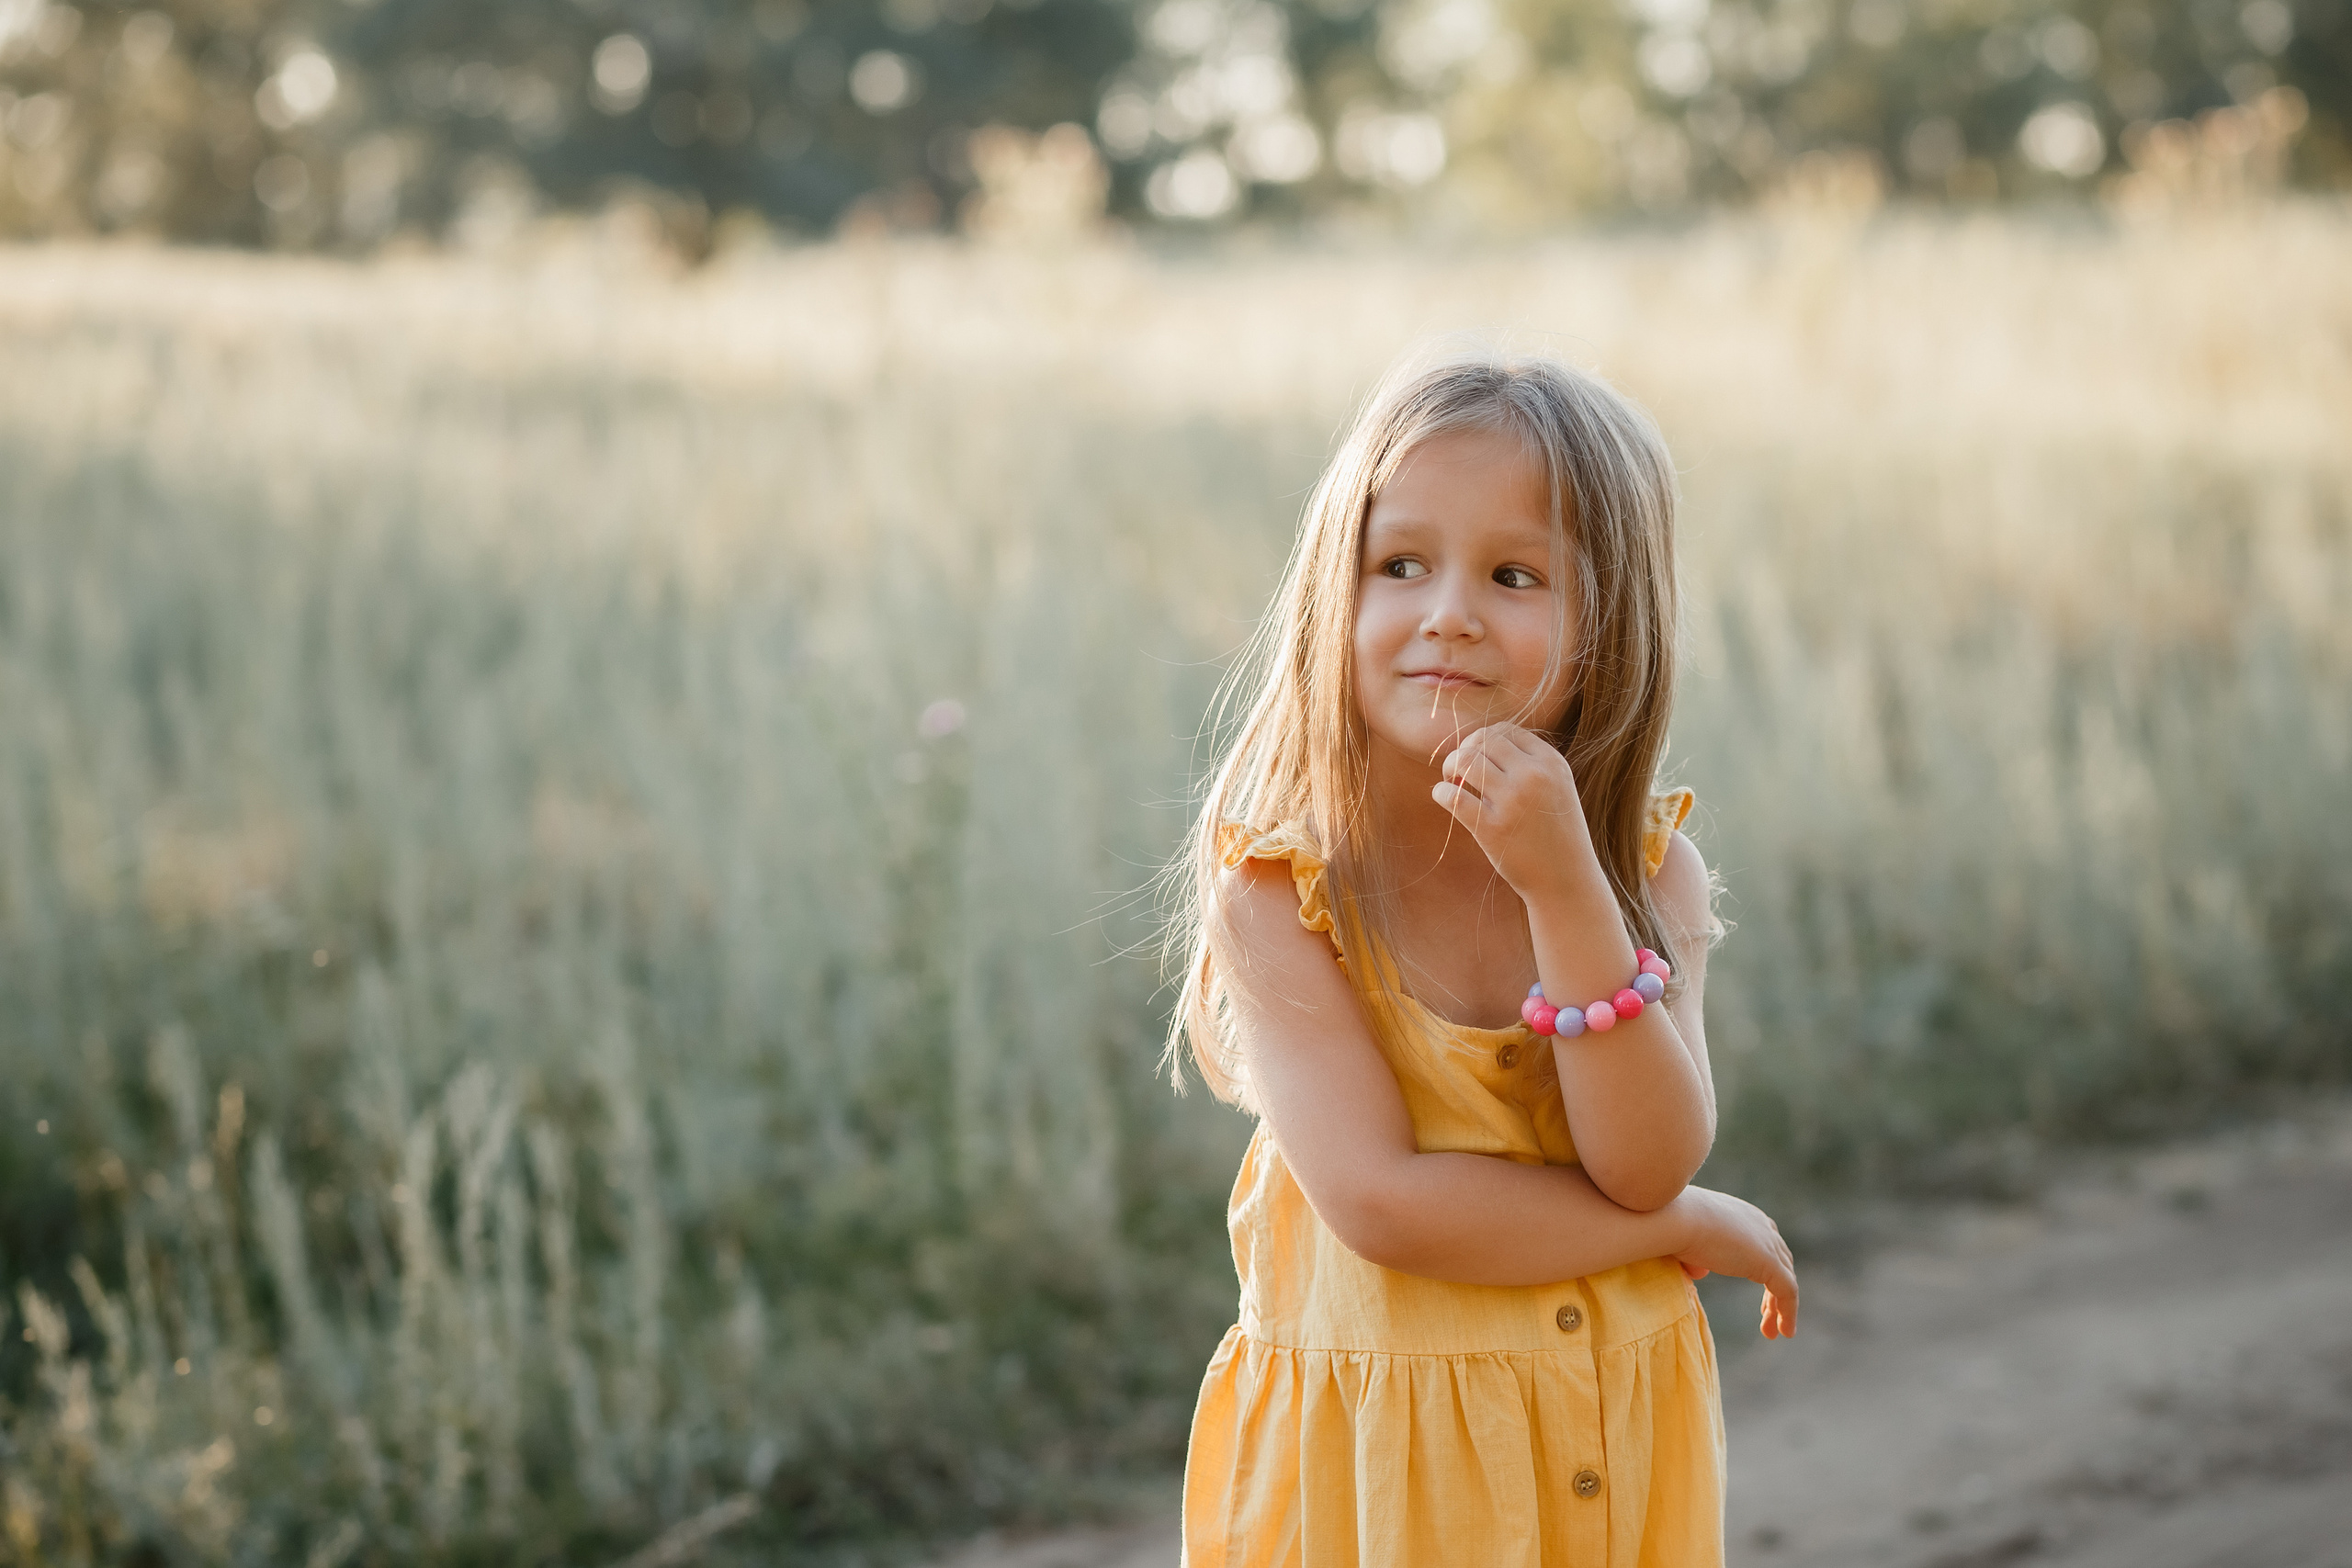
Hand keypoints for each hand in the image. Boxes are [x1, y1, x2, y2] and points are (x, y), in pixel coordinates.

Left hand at [1432, 724, 1596, 899]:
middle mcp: (1534, 776)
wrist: (1566, 880)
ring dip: (1450, 767)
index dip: (1484, 739)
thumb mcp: (1557, 788)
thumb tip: (1481, 743)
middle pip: (1483, 740)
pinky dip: (1441, 792)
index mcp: (1552, 763)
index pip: (1506, 729)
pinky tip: (1444, 797)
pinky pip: (1452, 796)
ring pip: (1465, 760)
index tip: (1478, 755)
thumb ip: (1530, 763)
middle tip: (1458, 770)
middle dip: (1464, 749)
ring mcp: (1512, 802)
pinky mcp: (1492, 828)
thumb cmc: (1556, 834)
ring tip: (1452, 782)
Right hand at [1669, 1187, 1798, 1339]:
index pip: (1765, 1244)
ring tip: (1771, 1331)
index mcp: (1744, 1215)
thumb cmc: (1671, 1226)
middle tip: (1765, 1314)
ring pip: (1784, 1280)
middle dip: (1774, 1290)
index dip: (1764, 1270)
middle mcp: (1761, 1225)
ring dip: (1779, 1307)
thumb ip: (1696, 1256)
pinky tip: (1783, 1332)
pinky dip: (1788, 1313)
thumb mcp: (1684, 1240)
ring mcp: (1767, 1243)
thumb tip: (1700, 1272)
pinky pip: (1787, 1292)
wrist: (1674, 1219)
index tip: (1757, 1291)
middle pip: (1780, 1261)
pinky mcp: (1769, 1262)